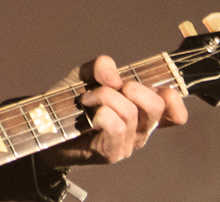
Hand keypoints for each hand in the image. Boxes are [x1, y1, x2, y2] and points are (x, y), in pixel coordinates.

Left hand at [36, 55, 187, 167]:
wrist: (44, 126)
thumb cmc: (70, 101)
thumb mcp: (85, 74)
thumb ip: (101, 66)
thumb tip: (115, 77)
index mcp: (141, 112)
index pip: (175, 114)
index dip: (173, 98)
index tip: (151, 87)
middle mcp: (140, 130)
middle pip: (156, 107)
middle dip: (132, 87)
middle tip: (110, 86)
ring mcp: (127, 144)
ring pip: (130, 112)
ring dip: (104, 96)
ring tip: (87, 99)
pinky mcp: (111, 153)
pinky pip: (115, 126)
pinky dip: (100, 111)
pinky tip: (88, 112)